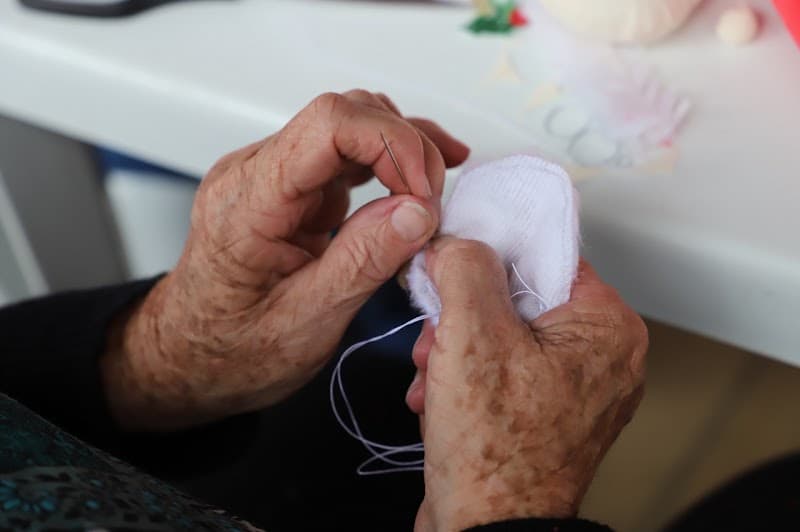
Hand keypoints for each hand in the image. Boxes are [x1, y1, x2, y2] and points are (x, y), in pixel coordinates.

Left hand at [101, 90, 468, 430]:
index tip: (424, 193)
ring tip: (432, 197)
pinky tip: (418, 183)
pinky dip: (389, 164)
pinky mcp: (292, 187)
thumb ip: (362, 263)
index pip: (327, 125)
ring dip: (403, 152)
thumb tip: (418, 212)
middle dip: (406, 148)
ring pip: (352, 127)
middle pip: (345, 115)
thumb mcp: (305, 325)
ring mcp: (274, 176)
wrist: (192, 356)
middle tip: (432, 206)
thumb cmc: (232, 350)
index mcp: (248, 203)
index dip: (391, 143)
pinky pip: (347, 154)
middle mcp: (256, 174)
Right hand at [406, 238, 646, 530]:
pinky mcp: (546, 415)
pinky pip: (502, 372)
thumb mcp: (472, 332)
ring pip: (503, 334)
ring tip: (432, 375)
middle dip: (463, 315)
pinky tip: (438, 399)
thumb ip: (466, 266)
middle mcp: (603, 357)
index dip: (489, 256)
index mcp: (607, 327)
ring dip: (455, 349)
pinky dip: (465, 379)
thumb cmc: (495, 451)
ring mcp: (575, 390)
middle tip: (437, 336)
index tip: (453, 262)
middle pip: (519, 297)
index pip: (546, 254)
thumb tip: (457, 243)